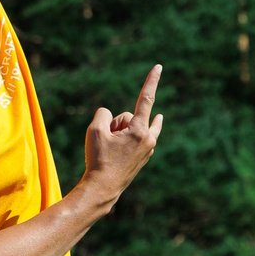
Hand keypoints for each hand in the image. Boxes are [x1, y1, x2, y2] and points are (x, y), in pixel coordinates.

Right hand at [80, 63, 163, 206]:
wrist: (103, 189)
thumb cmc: (99, 159)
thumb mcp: (95, 130)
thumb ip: (104, 114)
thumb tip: (112, 117)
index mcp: (140, 131)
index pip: (146, 99)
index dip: (151, 81)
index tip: (159, 66)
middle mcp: (149, 139)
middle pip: (127, 117)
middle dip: (116, 123)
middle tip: (106, 143)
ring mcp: (148, 149)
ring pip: (129, 128)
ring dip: (119, 133)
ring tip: (110, 151)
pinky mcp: (144, 157)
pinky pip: (131, 138)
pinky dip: (123, 139)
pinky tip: (119, 149)